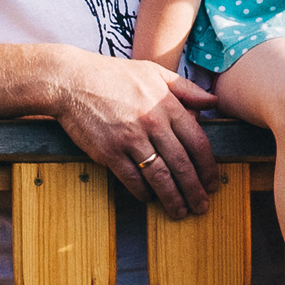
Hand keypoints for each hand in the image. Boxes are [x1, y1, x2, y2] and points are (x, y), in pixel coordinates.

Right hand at [52, 53, 221, 215]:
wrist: (72, 81)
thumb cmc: (114, 75)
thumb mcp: (154, 72)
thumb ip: (186, 89)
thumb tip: (213, 102)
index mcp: (166, 104)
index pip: (197, 142)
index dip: (208, 167)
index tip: (212, 182)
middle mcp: (151, 122)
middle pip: (181, 164)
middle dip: (194, 190)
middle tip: (201, 206)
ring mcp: (129, 138)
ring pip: (159, 176)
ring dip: (172, 198)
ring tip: (180, 212)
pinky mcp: (108, 151)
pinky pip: (131, 179)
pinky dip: (143, 192)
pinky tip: (149, 198)